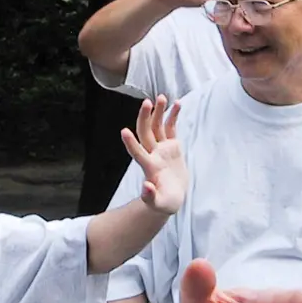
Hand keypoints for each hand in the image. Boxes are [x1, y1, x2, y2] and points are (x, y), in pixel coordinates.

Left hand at [121, 95, 185, 214]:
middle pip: (146, 132)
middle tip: (147, 103)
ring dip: (159, 112)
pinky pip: (171, 128)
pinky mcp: (171, 147)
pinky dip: (173, 116)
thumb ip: (151, 197)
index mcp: (149, 167)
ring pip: (158, 127)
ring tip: (162, 97)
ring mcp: (162, 149)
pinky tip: (177, 103)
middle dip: (145, 118)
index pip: (138, 153)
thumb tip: (146, 187)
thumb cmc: (164, 203)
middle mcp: (153, 154)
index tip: (124, 132)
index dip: (131, 143)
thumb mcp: (160, 204)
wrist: (171, 197)